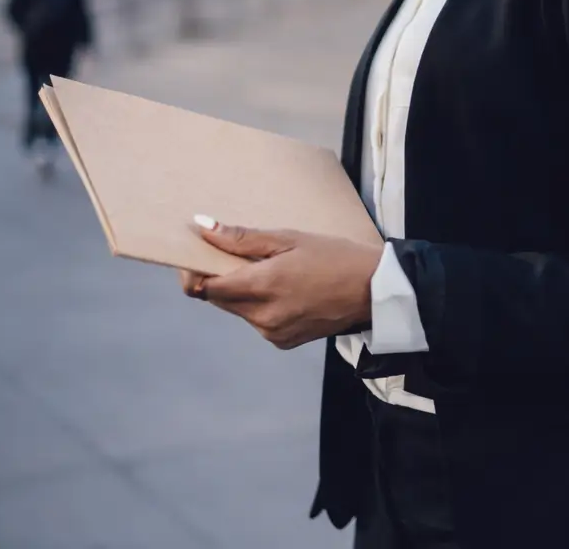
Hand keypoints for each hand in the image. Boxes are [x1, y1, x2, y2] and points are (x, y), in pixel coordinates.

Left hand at [178, 217, 380, 349]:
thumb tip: (203, 227)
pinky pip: (257, 321)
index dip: (194, 272)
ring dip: (243, 292)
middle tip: (245, 257)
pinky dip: (262, 306)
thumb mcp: (291, 239)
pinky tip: (288, 290)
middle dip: (222, 278)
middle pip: (218, 298)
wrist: (375, 290)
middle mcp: (262, 316)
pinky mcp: (282, 342)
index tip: (199, 257)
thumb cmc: (336, 256)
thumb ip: (243, 238)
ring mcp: (272, 332)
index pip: (204, 287)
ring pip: (238, 310)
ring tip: (274, 272)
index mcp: (262, 286)